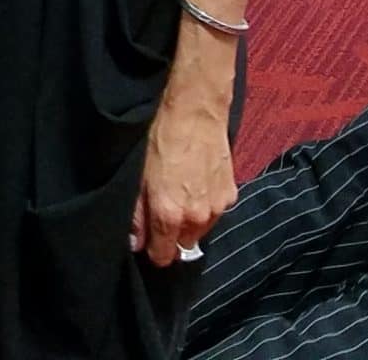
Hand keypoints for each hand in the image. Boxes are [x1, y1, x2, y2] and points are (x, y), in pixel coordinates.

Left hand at [131, 93, 235, 266]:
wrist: (196, 112)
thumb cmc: (162, 139)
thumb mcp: (139, 176)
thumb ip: (137, 215)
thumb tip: (136, 243)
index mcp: (170, 215)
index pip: (164, 256)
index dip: (154, 250)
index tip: (149, 240)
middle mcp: (196, 218)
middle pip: (184, 244)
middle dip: (173, 235)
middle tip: (165, 209)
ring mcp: (217, 207)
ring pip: (201, 230)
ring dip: (191, 220)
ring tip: (183, 193)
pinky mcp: (230, 194)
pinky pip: (215, 212)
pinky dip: (206, 205)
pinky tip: (198, 183)